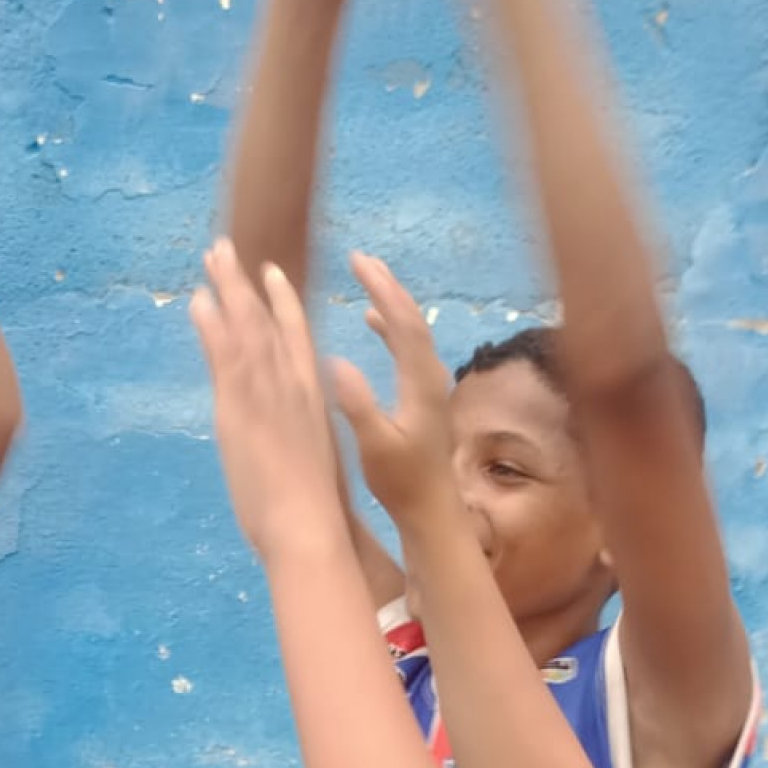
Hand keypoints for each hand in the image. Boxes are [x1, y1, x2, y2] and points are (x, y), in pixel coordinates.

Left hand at [191, 241, 344, 561]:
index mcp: (312, 396)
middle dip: (247, 282)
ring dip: (227, 288)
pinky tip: (199, 300)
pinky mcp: (239, 406)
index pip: (297, 337)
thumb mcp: (313, 463)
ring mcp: (266, 391)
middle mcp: (292, 383)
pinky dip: (212, 323)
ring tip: (212, 256)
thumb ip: (299, 436)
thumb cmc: (314, 511)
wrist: (307, 527)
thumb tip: (287, 436)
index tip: (273, 275)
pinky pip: (224, 353)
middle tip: (228, 250)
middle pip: (268, 320)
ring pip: (245, 325)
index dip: (284, 302)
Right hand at [330, 254, 460, 533]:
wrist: (433, 509)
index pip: (403, 322)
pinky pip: (409, 347)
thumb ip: (357, 404)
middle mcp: (431, 376)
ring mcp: (430, 384)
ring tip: (367, 278)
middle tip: (361, 258)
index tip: (358, 263)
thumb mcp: (374, 445)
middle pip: (412, 317)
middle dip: (387, 285)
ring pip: (413, 330)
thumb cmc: (400, 482)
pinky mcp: (425, 395)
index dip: (381, 289)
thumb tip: (334, 362)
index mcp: (419, 382)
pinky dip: (392, 326)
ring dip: (390, 301)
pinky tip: (373, 322)